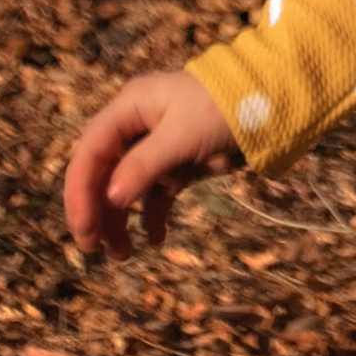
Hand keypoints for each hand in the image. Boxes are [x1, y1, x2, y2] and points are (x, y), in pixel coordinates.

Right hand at [65, 71, 237, 261]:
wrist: (275, 100)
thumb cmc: (226, 108)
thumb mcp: (182, 137)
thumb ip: (144, 166)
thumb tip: (110, 199)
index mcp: (128, 109)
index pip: (90, 154)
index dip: (80, 193)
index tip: (84, 230)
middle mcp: (136, 125)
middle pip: (103, 173)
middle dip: (97, 211)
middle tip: (95, 249)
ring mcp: (156, 145)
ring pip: (125, 187)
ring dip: (120, 220)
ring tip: (124, 255)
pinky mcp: (179, 162)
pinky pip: (156, 192)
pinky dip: (153, 215)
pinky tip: (157, 238)